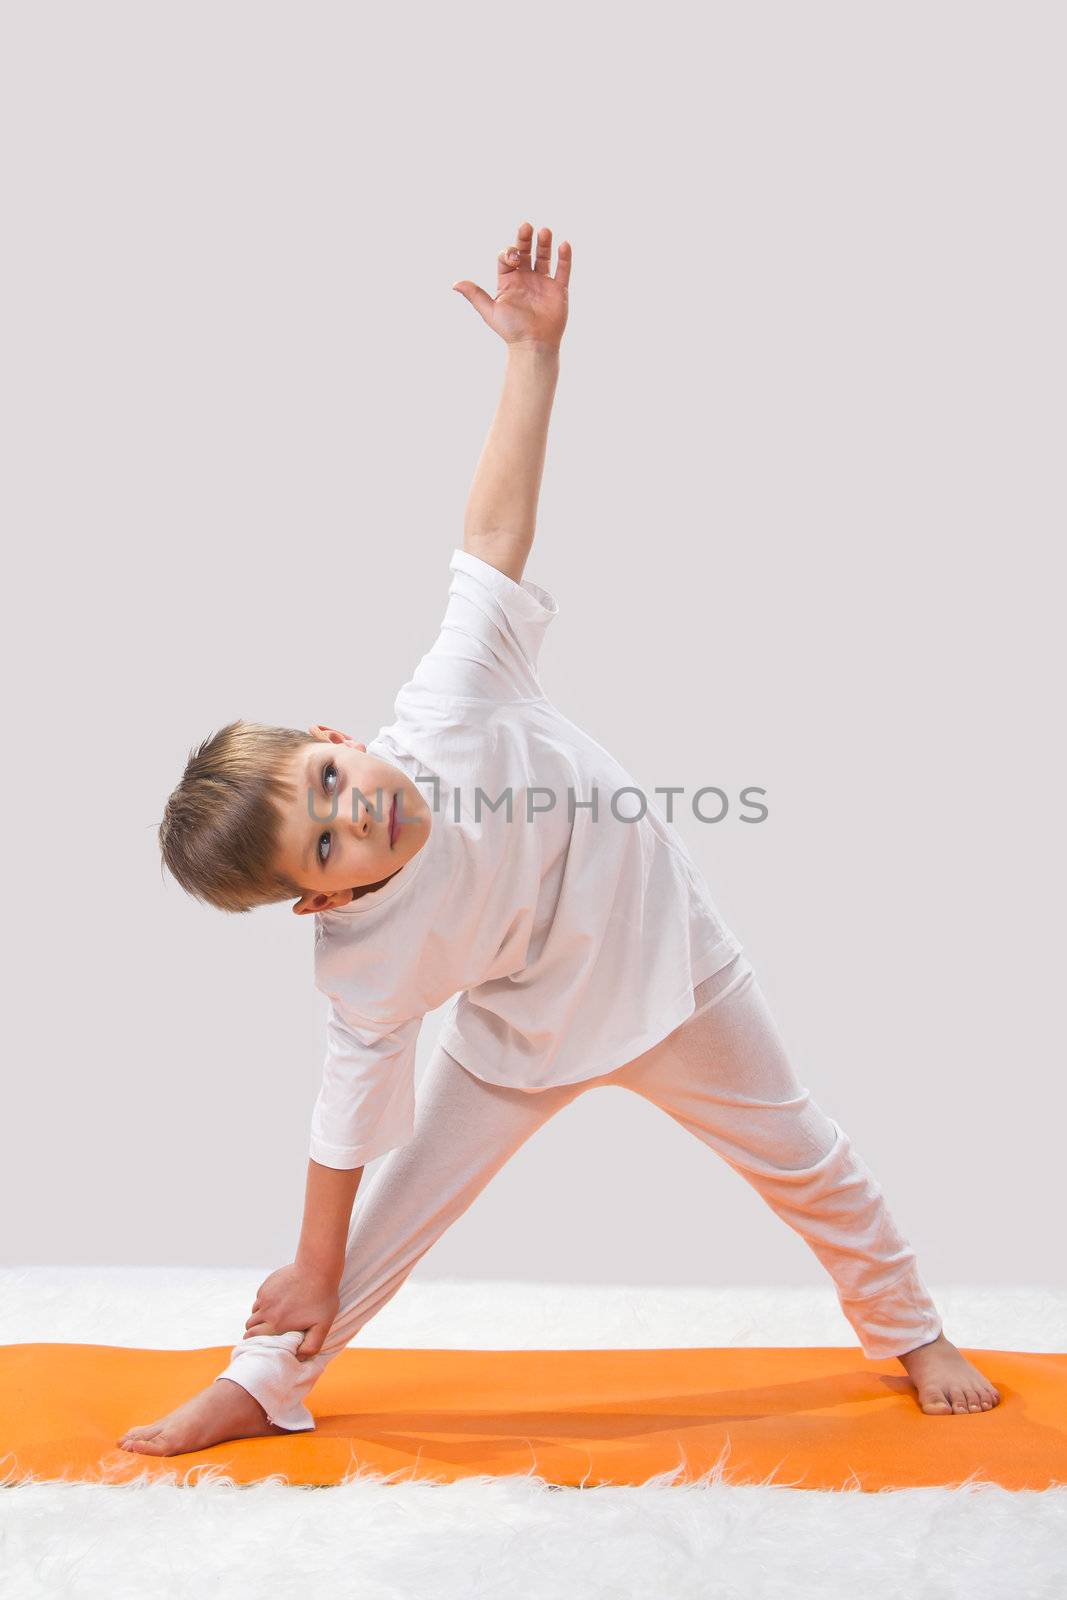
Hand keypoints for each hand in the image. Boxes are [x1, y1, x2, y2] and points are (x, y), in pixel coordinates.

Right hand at [243, 1262, 339, 1361]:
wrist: (317, 1268)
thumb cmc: (322, 1298)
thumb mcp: (323, 1326)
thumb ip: (311, 1346)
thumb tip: (298, 1357)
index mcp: (277, 1325)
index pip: (254, 1338)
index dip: (255, 1343)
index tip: (260, 1344)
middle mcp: (266, 1311)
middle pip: (250, 1326)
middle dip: (254, 1331)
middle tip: (264, 1332)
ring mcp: (265, 1296)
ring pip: (254, 1311)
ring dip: (259, 1316)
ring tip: (273, 1317)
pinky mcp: (267, 1284)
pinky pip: (260, 1298)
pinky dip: (265, 1302)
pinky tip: (279, 1300)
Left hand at [452, 220, 570, 350]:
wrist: (533, 345)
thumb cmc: (510, 330)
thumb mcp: (490, 311)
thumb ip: (475, 295)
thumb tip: (455, 284)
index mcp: (509, 282)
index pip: (507, 258)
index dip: (509, 253)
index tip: (514, 258)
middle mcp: (525, 279)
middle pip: (525, 252)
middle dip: (525, 240)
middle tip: (526, 227)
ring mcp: (543, 283)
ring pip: (544, 258)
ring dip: (544, 244)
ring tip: (545, 231)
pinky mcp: (558, 290)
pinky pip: (562, 270)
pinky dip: (565, 258)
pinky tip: (564, 245)